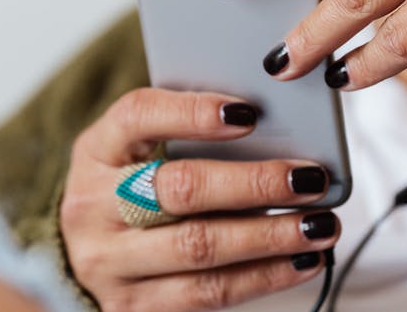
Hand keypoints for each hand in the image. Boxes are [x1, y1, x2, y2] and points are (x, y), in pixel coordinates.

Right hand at [61, 88, 338, 310]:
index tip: (249, 113)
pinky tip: (302, 260)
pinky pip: (208, 292)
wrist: (86, 258)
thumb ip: (186, 135)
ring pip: (199, 247)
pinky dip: (264, 276)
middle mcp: (92, 207)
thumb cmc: (130, 191)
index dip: (192, 113)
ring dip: (270, 236)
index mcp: (96, 151)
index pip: (138, 116)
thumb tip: (276, 125)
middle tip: (308, 178)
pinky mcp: (133, 306)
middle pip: (179, 189)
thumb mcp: (137, 152)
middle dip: (253, 183)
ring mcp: (108, 262)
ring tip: (320, 224)